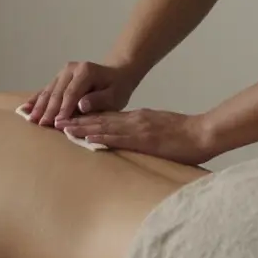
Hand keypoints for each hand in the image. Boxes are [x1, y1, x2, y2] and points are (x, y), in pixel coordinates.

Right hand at [22, 60, 141, 127]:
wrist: (117, 74)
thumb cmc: (117, 88)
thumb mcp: (115, 96)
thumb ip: (99, 100)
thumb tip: (81, 105)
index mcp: (85, 71)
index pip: (71, 93)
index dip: (64, 108)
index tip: (57, 123)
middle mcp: (71, 69)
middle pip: (57, 92)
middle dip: (48, 109)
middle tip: (41, 124)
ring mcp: (63, 72)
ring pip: (49, 90)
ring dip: (39, 106)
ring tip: (30, 119)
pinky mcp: (59, 78)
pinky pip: (46, 89)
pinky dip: (36, 99)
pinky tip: (25, 108)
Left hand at [59, 108, 215, 165]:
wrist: (202, 133)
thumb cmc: (185, 134)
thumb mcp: (159, 127)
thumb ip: (143, 130)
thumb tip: (130, 136)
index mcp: (138, 118)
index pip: (107, 118)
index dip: (86, 119)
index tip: (69, 119)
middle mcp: (134, 120)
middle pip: (100, 120)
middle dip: (77, 121)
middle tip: (56, 121)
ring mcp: (138, 128)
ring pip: (104, 126)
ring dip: (82, 128)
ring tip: (63, 128)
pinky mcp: (144, 139)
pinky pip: (118, 138)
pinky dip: (100, 137)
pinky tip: (87, 138)